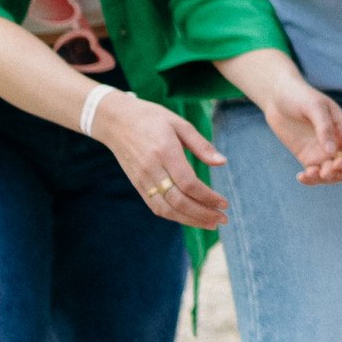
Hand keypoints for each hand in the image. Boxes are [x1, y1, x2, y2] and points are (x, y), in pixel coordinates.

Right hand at [90, 92, 231, 227]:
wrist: (116, 121)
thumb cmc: (152, 118)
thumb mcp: (180, 124)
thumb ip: (201, 145)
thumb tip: (222, 162)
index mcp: (165, 151)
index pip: (188, 183)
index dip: (207, 197)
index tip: (224, 203)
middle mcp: (152, 169)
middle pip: (178, 200)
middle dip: (202, 214)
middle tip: (223, 219)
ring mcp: (142, 179)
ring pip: (166, 208)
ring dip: (189, 220)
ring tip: (210, 224)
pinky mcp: (137, 184)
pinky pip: (155, 206)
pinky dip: (174, 216)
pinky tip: (190, 218)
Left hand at [260, 80, 341, 185]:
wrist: (278, 96)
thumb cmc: (299, 96)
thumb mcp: (314, 106)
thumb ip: (324, 127)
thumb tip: (332, 153)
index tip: (334, 165)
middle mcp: (336, 143)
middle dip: (338, 176)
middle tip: (322, 173)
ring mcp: (321, 151)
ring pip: (331, 176)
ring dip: (323, 180)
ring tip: (307, 174)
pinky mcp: (307, 156)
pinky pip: (314, 174)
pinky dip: (310, 180)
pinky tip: (301, 176)